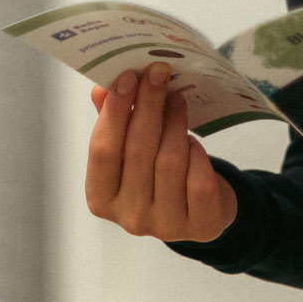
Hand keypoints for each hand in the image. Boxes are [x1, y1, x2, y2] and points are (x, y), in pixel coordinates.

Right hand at [85, 62, 237, 242]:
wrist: (201, 212)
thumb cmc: (157, 174)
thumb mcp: (130, 151)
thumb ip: (113, 123)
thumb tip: (101, 88)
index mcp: (101, 198)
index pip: (102, 150)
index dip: (114, 112)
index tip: (128, 76)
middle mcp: (129, 218)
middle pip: (136, 151)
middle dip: (148, 106)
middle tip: (159, 74)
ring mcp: (165, 226)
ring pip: (169, 161)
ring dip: (174, 123)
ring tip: (177, 100)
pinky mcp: (200, 226)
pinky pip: (199, 180)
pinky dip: (198, 154)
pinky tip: (194, 141)